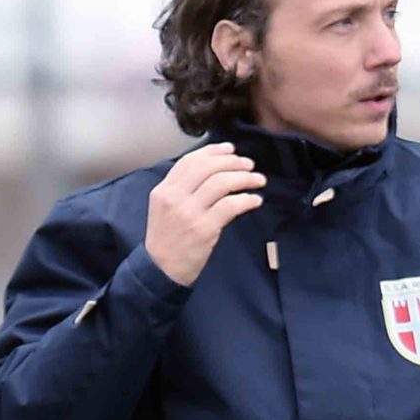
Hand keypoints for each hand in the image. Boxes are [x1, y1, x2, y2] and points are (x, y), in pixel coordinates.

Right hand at [145, 141, 265, 286]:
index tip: (230, 149)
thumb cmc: (168, 239)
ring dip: (244, 178)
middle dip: (232, 162)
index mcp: (164, 190)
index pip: (190, 161)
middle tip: (249, 165)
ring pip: (221, 183)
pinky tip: (255, 200)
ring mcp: (189, 213)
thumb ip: (183, 190)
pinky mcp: (204, 229)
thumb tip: (213, 172)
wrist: (161, 269)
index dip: (213, 152)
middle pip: (208, 168)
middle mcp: (174, 197)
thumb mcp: (166, 209)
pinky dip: (246, 200)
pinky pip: (230, 206)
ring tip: (258, 180)